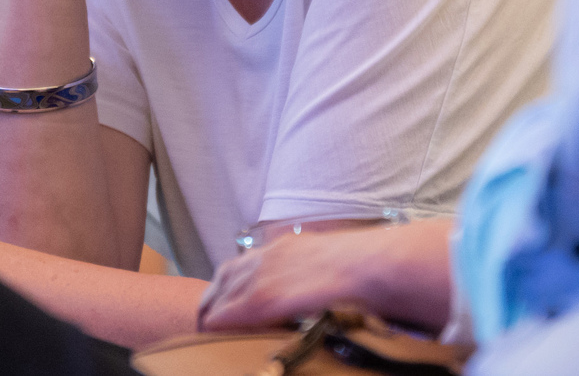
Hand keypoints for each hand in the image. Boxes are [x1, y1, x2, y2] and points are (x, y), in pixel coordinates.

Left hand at [198, 220, 453, 334]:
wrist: (374, 265)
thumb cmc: (368, 267)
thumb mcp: (336, 264)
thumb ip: (320, 276)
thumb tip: (324, 292)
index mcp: (289, 246)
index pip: (247, 261)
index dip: (232, 282)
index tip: (226, 298)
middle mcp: (271, 255)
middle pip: (226, 274)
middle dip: (213, 295)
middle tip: (205, 315)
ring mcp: (265, 274)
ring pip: (222, 292)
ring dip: (211, 308)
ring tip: (204, 328)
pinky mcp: (264, 297)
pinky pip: (229, 311)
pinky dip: (217, 321)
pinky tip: (210, 332)